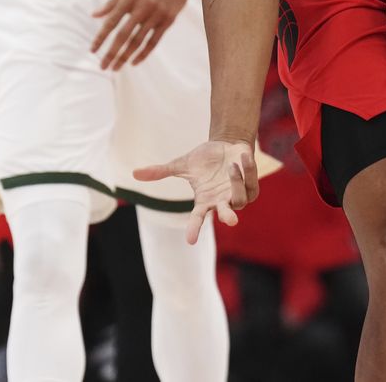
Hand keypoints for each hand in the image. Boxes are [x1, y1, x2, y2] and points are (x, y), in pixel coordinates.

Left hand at [91, 0, 195, 69]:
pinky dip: (143, 53)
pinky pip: (154, 41)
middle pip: (124, 35)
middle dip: (112, 53)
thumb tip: (94, 15)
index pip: (111, 21)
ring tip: (116, 67)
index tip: (92, 50)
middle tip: (103, 67)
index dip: (101, 37)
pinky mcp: (169, 19)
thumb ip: (112, 2)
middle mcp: (142, 6)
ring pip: (138, 41)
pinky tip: (134, 61)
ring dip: (126, 56)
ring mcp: (157, 14)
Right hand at [133, 140, 258, 244]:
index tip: (190, 241)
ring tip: (231, 166)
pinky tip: (241, 158)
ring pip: (240, 198)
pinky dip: (247, 171)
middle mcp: (221, 201)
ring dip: (236, 182)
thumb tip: (134, 174)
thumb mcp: (181, 164)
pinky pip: (251, 184)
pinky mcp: (251, 186)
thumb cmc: (204, 159)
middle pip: (226, 215)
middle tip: (230, 220)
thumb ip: (161, 172)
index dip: (194, 229)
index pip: (198, 218)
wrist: (226, 145)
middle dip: (228, 217)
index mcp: (204, 200)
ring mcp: (237, 195)